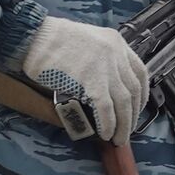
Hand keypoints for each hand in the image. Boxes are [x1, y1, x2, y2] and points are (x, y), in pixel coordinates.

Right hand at [21, 17, 147, 145]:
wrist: (33, 36)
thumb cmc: (52, 39)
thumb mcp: (86, 42)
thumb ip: (99, 61)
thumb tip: (104, 92)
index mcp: (116, 42)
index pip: (140, 72)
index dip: (142, 94)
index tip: (137, 108)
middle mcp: (116, 53)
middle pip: (133, 90)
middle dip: (132, 114)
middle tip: (128, 129)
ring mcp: (106, 67)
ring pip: (123, 103)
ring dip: (123, 124)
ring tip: (118, 138)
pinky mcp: (92, 81)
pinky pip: (106, 109)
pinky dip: (108, 124)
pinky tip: (105, 133)